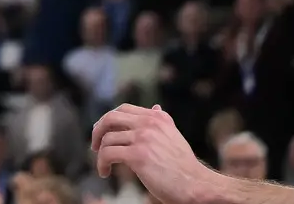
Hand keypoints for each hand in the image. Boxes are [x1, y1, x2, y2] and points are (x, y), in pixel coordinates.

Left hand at [92, 105, 218, 203]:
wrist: (198, 186)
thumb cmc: (185, 166)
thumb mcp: (174, 137)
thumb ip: (162, 121)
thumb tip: (155, 107)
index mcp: (157, 118)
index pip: (123, 109)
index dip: (109, 119)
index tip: (103, 132)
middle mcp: (149, 124)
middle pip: (110, 118)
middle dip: (97, 131)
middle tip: (94, 145)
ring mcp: (143, 139)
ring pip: (107, 139)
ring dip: (100, 154)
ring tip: (104, 166)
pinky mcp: (138, 156)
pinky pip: (108, 154)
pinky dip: (101, 163)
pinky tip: (105, 172)